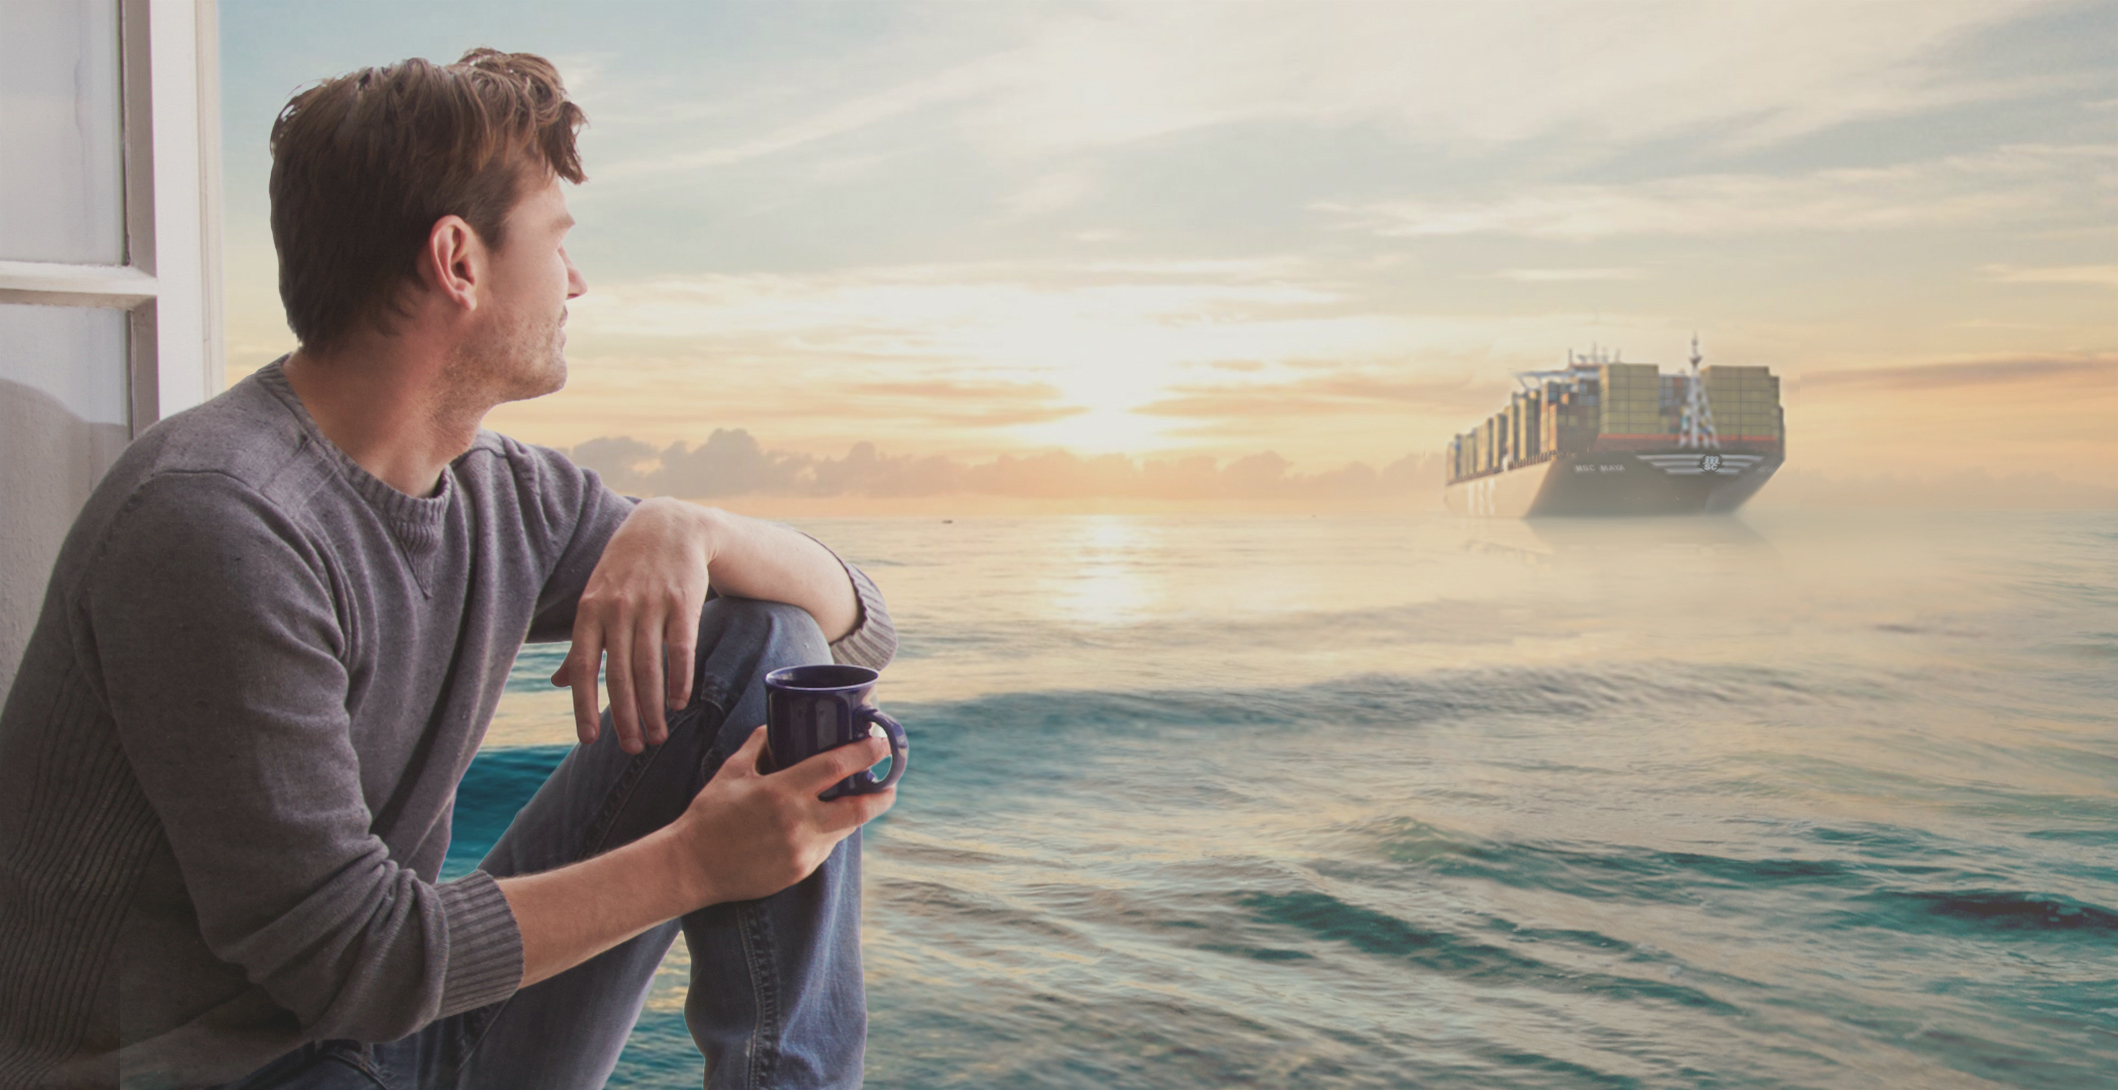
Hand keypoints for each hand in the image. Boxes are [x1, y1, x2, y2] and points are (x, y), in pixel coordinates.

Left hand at [552, 499, 714, 752]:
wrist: (667, 527)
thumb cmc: (626, 570)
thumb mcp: (595, 598)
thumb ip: (581, 642)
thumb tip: (559, 682)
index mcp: (590, 611)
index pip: (584, 667)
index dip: (585, 706)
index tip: (589, 740)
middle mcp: (618, 609)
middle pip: (620, 674)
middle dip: (625, 717)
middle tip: (632, 749)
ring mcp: (651, 605)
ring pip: (650, 668)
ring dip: (653, 708)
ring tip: (656, 737)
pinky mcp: (683, 602)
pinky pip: (681, 649)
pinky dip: (680, 679)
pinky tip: (679, 703)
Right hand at [675, 726, 895, 904]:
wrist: (690, 867)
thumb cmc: (709, 816)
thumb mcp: (732, 772)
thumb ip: (757, 746)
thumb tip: (774, 725)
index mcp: (781, 791)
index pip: (837, 766)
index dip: (866, 753)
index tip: (881, 744)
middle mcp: (797, 822)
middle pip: (859, 809)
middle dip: (882, 796)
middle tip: (889, 786)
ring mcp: (801, 851)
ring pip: (844, 830)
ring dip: (852, 815)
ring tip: (853, 801)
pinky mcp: (799, 872)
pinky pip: (825, 848)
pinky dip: (827, 834)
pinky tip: (818, 825)